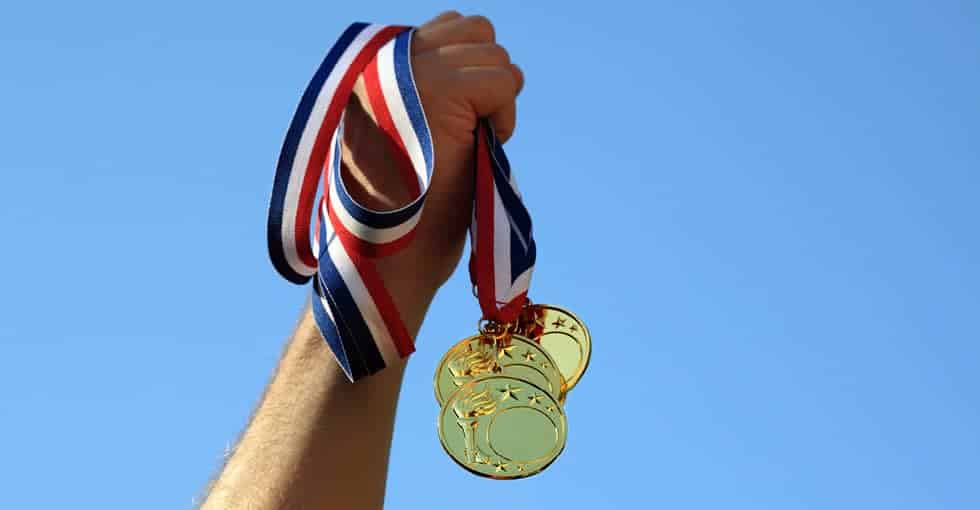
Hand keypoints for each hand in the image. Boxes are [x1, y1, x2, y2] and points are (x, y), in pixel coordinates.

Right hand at [341, 12, 523, 295]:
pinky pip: (503, 80)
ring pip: (494, 54)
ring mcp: (413, 70)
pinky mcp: (443, 89)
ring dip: (496, 100)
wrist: (386, 254)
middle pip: (477, 30)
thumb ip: (424, 87)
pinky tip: (481, 147)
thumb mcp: (404, 134)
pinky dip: (504, 115)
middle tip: (471, 131)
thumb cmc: (400, 210)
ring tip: (470, 143)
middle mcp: (387, 59)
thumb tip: (477, 54)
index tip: (460, 120)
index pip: (447, 27)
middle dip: (487, 79)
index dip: (470, 71)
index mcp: (373, 67)